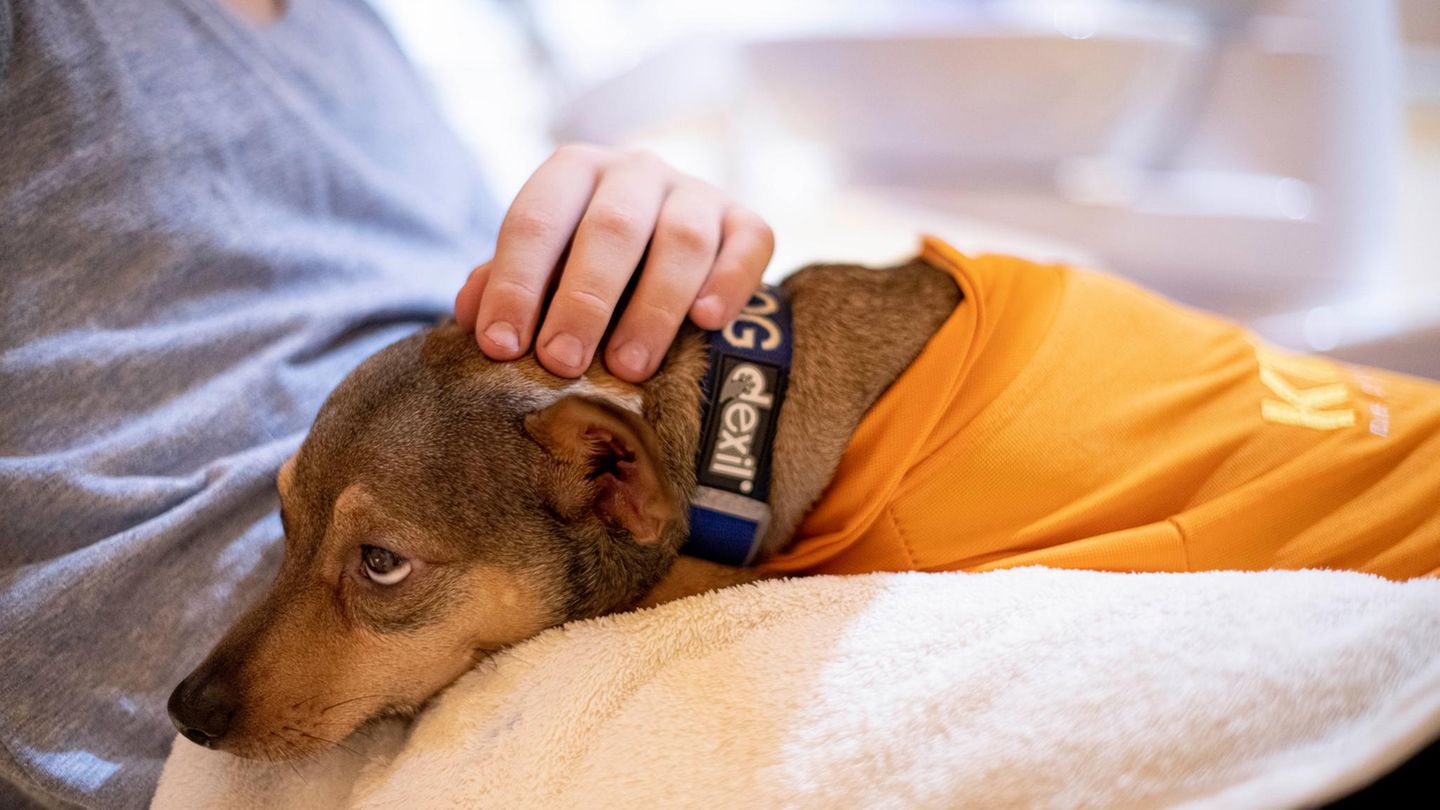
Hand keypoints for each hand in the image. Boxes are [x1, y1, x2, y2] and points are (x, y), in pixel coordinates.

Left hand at [454, 145, 774, 381]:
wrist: (664, 245)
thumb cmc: (585, 266)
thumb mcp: (541, 269)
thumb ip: (506, 286)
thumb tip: (470, 316)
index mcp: (574, 172)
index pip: (536, 219)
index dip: (515, 284)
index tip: (501, 348)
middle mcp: (636, 171)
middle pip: (612, 228)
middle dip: (584, 300)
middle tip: (562, 363)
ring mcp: (697, 192)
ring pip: (683, 239)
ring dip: (654, 306)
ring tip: (629, 368)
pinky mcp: (747, 221)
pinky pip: (750, 242)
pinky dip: (730, 281)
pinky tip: (708, 322)